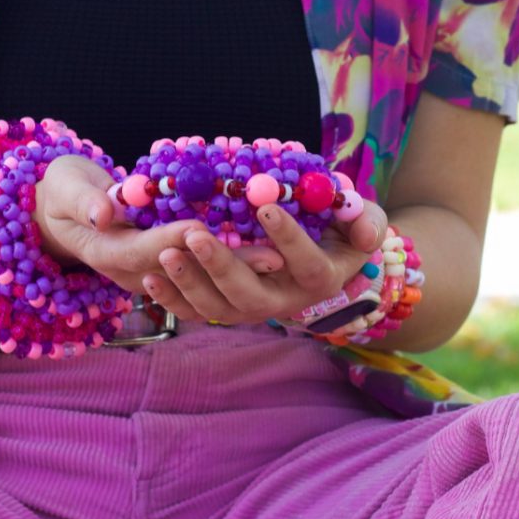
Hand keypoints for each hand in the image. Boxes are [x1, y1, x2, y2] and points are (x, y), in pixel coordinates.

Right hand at [33, 156, 285, 295]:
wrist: (56, 209)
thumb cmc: (60, 189)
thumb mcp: (64, 187)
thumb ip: (84, 200)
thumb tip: (103, 213)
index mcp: (107, 251)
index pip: (146, 251)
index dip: (175, 240)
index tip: (204, 227)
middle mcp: (130, 271)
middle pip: (183, 271)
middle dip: (225, 263)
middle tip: (271, 255)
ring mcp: (147, 273)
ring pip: (196, 277)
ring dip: (235, 268)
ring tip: (278, 258)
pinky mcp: (161, 266)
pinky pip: (196, 272)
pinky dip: (226, 263)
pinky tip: (260, 251)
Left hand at [142, 199, 388, 326]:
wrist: (321, 253)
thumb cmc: (341, 227)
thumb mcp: (362, 219)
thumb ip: (367, 221)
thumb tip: (368, 231)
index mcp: (319, 277)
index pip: (307, 264)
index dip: (288, 239)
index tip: (266, 207)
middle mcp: (284, 301)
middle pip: (251, 296)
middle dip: (221, 266)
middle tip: (195, 233)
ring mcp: (252, 307)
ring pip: (219, 309)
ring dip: (189, 283)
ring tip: (165, 254)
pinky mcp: (226, 307)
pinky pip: (197, 312)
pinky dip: (172, 297)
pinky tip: (150, 275)